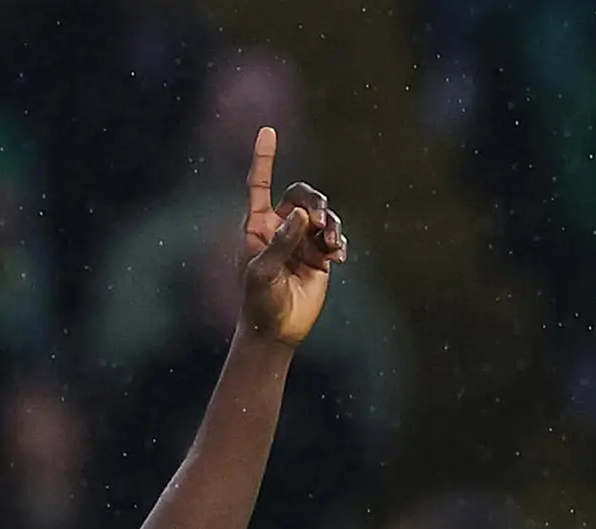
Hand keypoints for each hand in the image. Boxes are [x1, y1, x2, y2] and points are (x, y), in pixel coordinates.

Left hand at [238, 126, 345, 346]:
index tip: (268, 130)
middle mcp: (279, 227)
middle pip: (303, 194)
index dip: (264, 158)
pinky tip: (337, 258)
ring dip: (331, 225)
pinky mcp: (319, 254)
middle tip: (321, 223)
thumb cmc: (259, 302)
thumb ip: (280, 242)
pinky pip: (335, 235)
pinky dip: (338, 242)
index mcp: (257, 226)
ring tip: (332, 247)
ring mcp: (301, 240)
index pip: (260, 185)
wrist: (276, 330)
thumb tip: (300, 214)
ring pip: (324, 214)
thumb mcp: (263, 272)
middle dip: (316, 203)